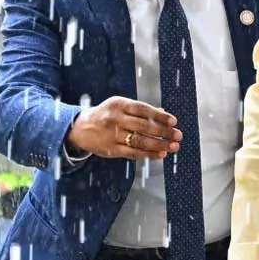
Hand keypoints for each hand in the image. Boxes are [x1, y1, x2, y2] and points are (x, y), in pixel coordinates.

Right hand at [65, 97, 180, 160]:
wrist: (80, 128)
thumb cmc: (107, 114)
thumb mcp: (120, 106)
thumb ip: (140, 110)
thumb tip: (163, 112)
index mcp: (119, 104)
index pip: (144, 110)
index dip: (160, 116)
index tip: (174, 122)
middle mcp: (115, 119)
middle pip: (144, 126)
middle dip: (164, 132)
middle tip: (178, 136)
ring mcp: (112, 135)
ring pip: (140, 141)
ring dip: (159, 145)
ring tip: (172, 147)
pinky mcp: (111, 149)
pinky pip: (132, 153)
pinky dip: (148, 154)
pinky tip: (160, 154)